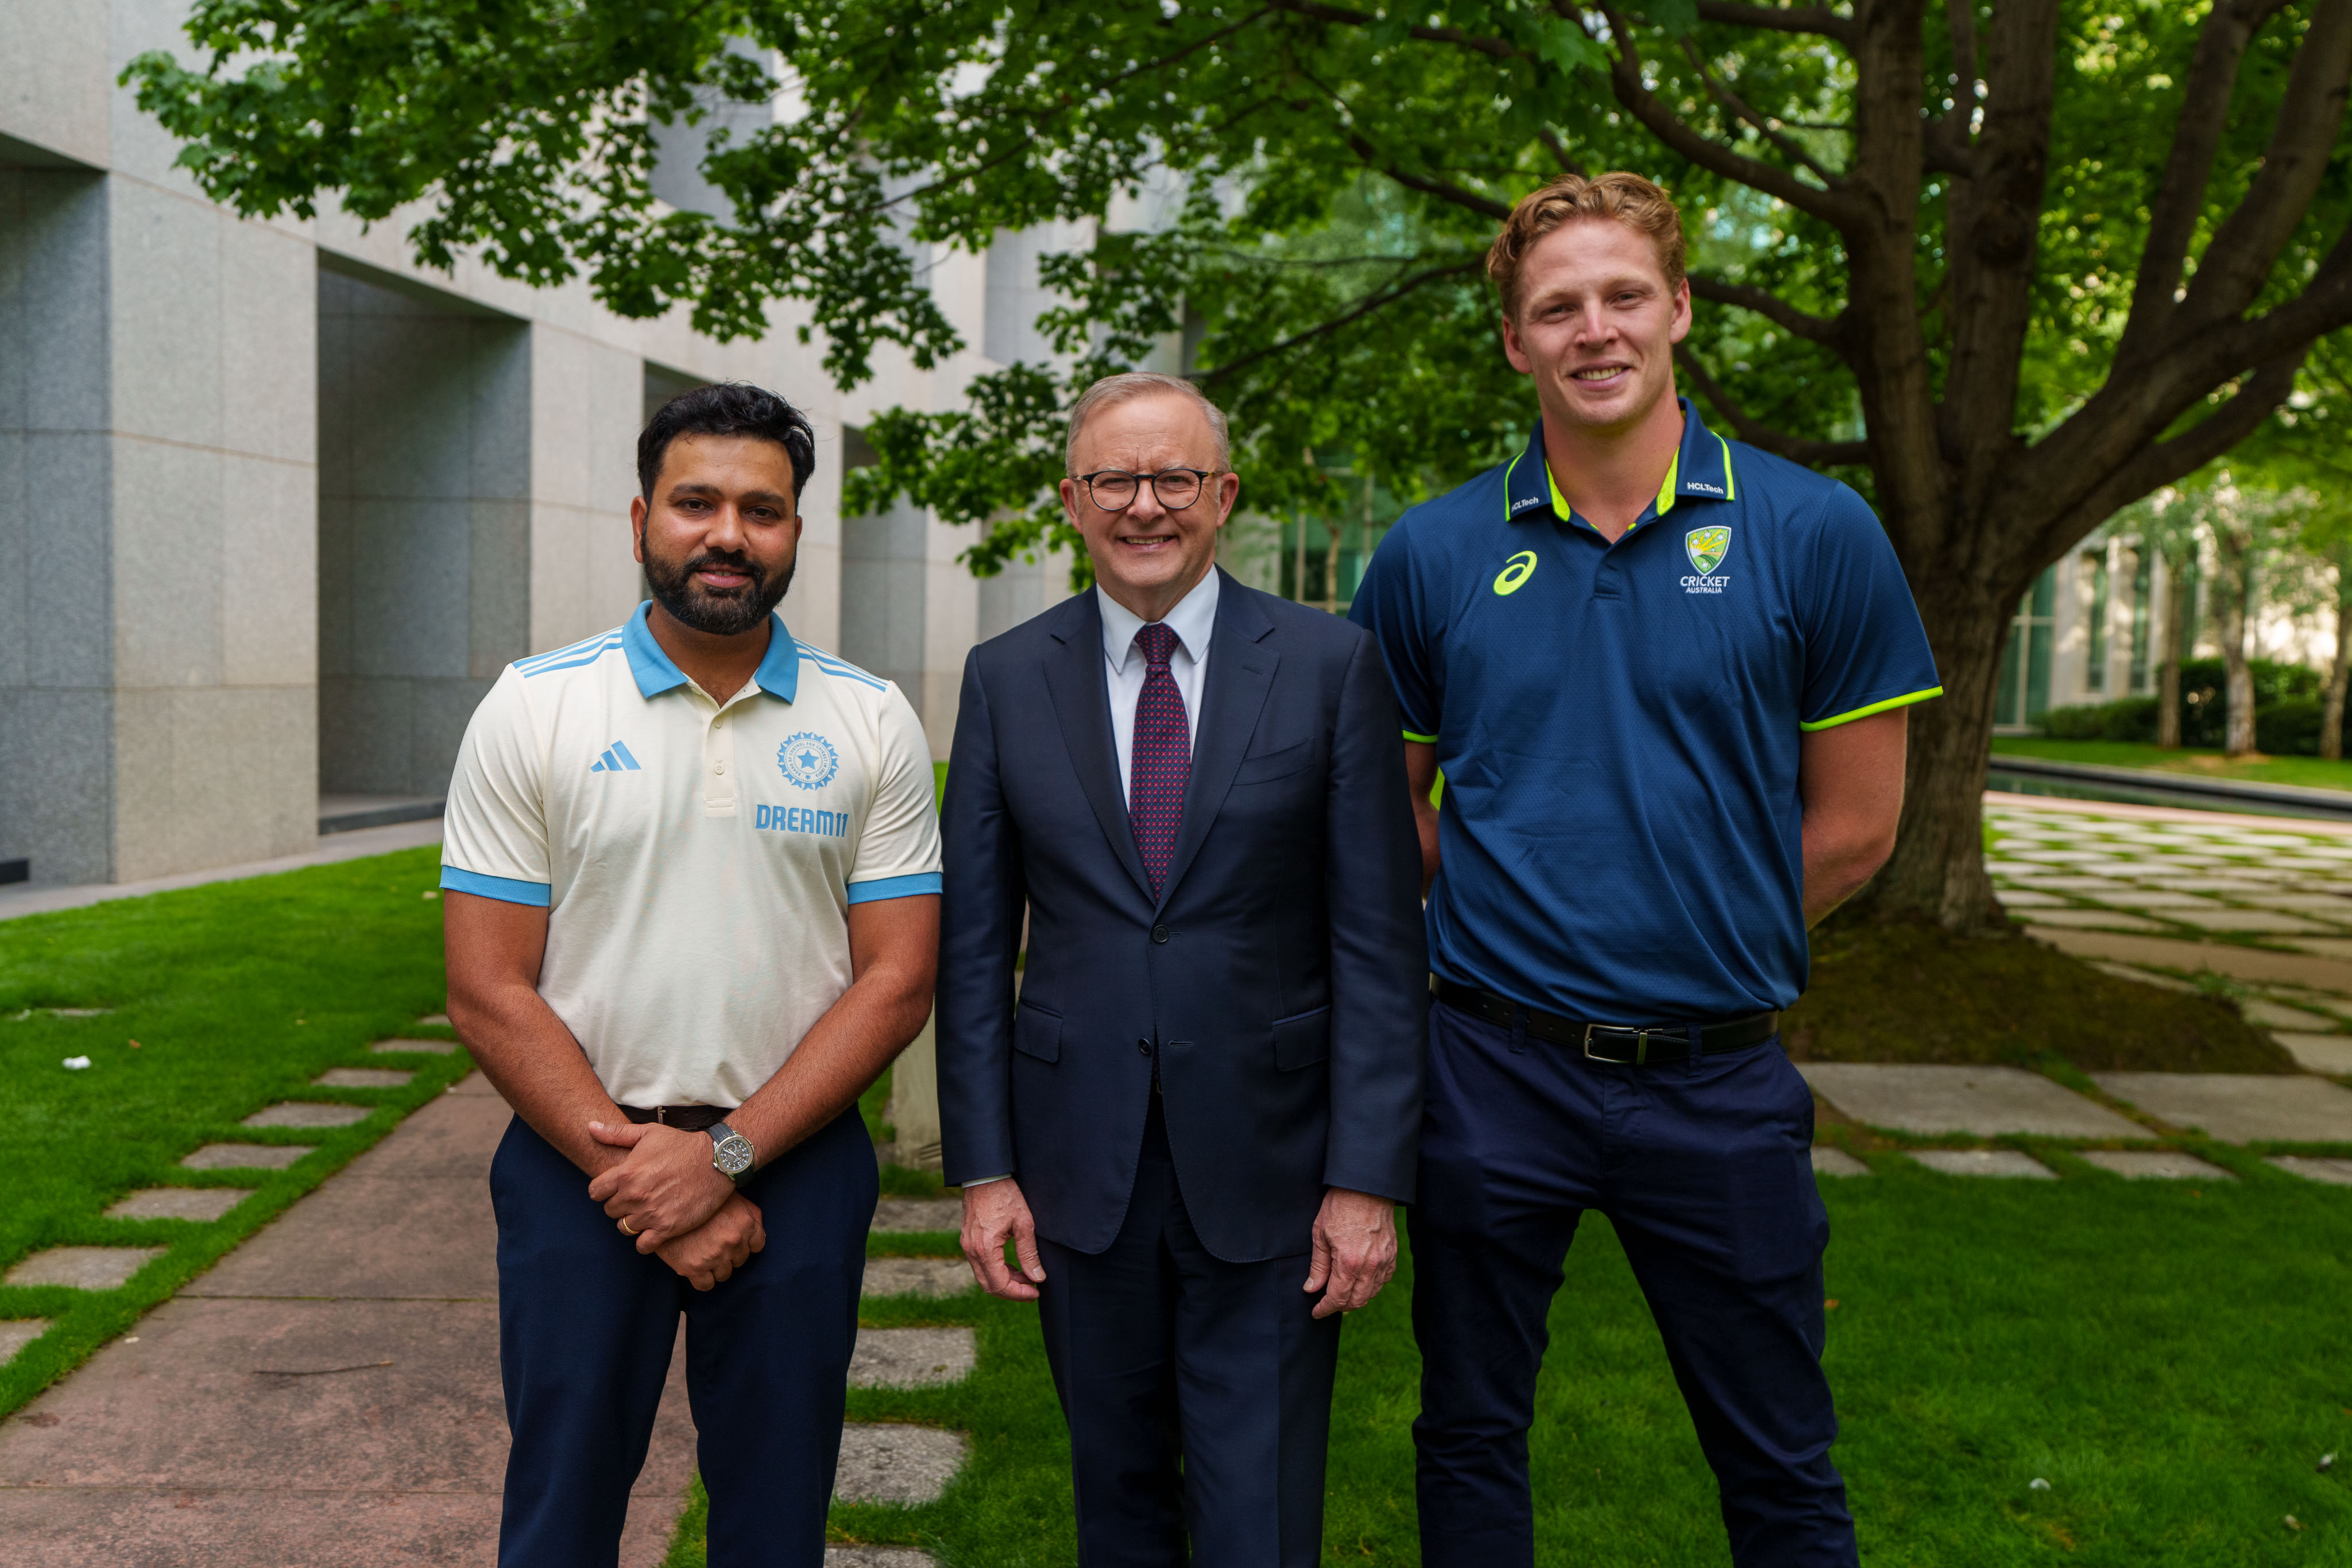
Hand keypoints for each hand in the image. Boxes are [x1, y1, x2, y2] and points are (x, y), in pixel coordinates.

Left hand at [586, 1120, 735, 1251]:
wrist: (717, 1161)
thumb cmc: (682, 1145)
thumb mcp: (649, 1132)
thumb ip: (616, 1133)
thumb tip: (590, 1126)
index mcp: (626, 1173)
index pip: (595, 1192)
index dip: (603, 1190)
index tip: (616, 1188)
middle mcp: (635, 1195)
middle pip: (609, 1211)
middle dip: (619, 1205)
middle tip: (635, 1198)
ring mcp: (650, 1214)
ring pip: (624, 1228)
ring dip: (632, 1221)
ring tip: (645, 1212)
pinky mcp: (667, 1228)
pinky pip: (642, 1246)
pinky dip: (644, 1241)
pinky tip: (652, 1231)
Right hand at [654, 1192, 766, 1289]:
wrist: (665, 1202)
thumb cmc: (700, 1197)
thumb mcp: (733, 1198)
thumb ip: (751, 1213)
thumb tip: (757, 1228)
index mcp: (745, 1223)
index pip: (757, 1245)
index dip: (746, 1244)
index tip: (735, 1242)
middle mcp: (733, 1241)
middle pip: (740, 1260)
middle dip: (730, 1254)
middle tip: (715, 1244)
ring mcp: (715, 1256)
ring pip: (725, 1274)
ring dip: (716, 1267)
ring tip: (704, 1254)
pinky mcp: (694, 1268)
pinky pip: (706, 1285)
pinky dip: (703, 1280)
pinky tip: (696, 1268)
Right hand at [961, 1179, 1047, 1300]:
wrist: (985, 1176)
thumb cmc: (1005, 1195)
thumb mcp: (1023, 1224)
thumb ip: (1029, 1253)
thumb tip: (1037, 1277)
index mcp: (984, 1249)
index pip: (999, 1284)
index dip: (1018, 1294)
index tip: (1035, 1293)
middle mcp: (971, 1251)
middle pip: (989, 1286)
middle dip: (1011, 1291)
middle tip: (1032, 1290)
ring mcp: (967, 1246)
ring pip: (984, 1276)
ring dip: (1005, 1281)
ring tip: (1026, 1276)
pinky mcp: (968, 1240)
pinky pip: (981, 1264)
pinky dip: (997, 1270)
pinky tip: (1013, 1266)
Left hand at [1305, 1188, 1396, 1318]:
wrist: (1366, 1187)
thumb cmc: (1340, 1206)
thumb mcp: (1320, 1234)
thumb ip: (1318, 1266)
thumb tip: (1311, 1288)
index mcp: (1349, 1263)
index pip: (1337, 1298)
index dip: (1325, 1309)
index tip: (1316, 1312)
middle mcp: (1370, 1266)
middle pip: (1356, 1301)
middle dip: (1340, 1307)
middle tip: (1327, 1304)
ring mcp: (1384, 1261)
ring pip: (1371, 1293)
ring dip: (1356, 1299)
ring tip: (1343, 1294)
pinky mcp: (1392, 1254)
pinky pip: (1384, 1280)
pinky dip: (1372, 1286)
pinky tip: (1361, 1281)